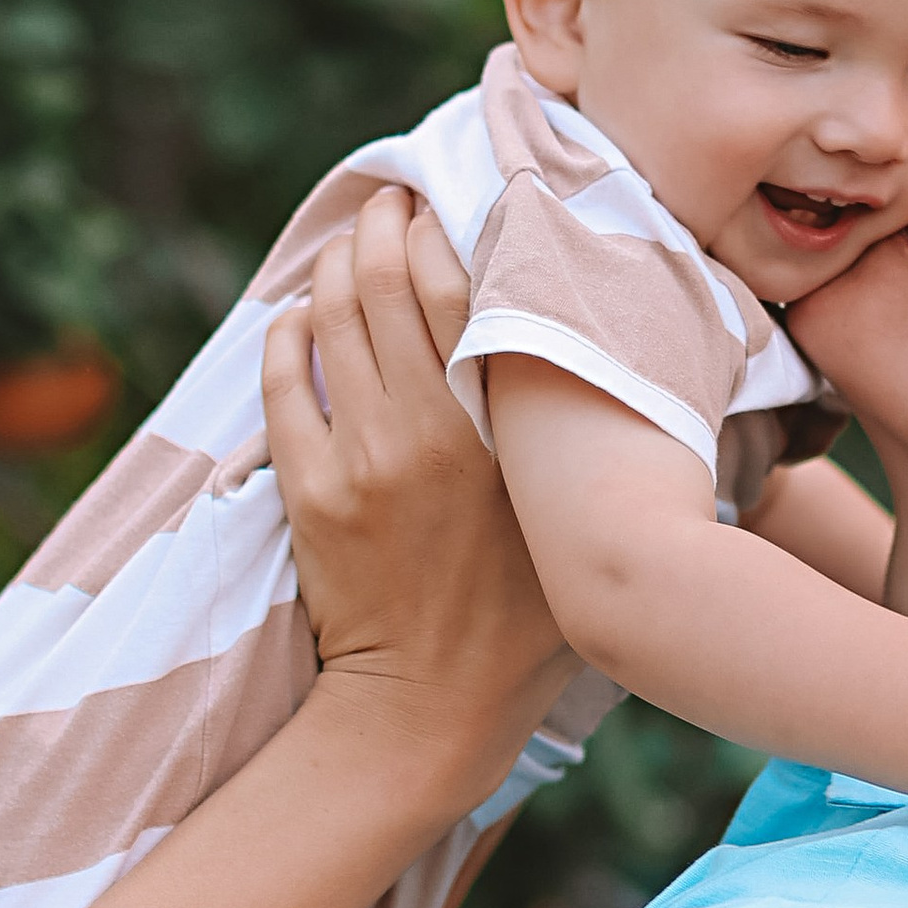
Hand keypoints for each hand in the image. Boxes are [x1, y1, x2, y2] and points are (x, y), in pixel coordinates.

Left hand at [263, 189, 571, 809]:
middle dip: (388, 224)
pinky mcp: (309, 488)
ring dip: (340, 264)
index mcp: (503, 431)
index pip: (466, 285)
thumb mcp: (579, 516)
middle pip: (390, 281)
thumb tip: (621, 353)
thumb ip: (591, 434)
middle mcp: (428, 429)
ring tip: (357, 242)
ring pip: (334, 316)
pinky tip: (304, 312)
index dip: (451, 226)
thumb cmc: (531, 620)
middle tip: (397, 202)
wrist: (432, 707)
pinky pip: (285, 381)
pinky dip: (291, 331)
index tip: (456, 200)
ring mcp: (360, 457)